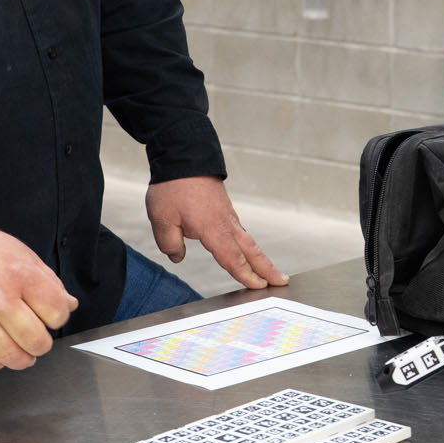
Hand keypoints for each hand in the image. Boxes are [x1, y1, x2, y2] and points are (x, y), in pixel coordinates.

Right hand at [0, 227, 77, 370]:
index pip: (56, 312)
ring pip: (9, 356)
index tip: (52, 315)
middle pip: (35, 340)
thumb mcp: (22, 254)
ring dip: (22, 359)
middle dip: (42, 343)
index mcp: (20, 276)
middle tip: (39, 338)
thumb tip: (69, 304)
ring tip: (23, 352)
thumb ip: (49, 281)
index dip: (59, 317)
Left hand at [145, 176, 286, 289]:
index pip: (231, 258)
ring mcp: (227, 214)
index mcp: (212, 229)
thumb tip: (178, 256)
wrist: (183, 155)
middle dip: (266, 268)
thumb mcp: (162, 219)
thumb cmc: (173, 186)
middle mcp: (225, 223)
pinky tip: (246, 250)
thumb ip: (169, 243)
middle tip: (281, 281)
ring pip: (247, 240)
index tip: (259, 287)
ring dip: (260, 257)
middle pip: (250, 250)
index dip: (245, 275)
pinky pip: (239, 231)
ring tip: (270, 271)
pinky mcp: (224, 208)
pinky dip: (247, 244)